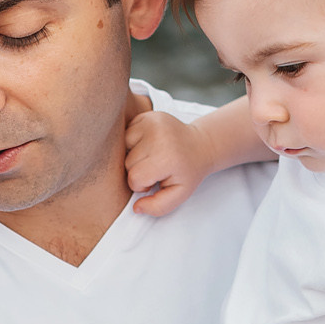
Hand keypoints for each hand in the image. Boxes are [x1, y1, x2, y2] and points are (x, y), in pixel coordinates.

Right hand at [126, 93, 214, 217]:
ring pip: (123, 147)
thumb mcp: (179, 194)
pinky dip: (133, 142)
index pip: (135, 178)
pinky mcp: (146, 115)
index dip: (142, 185)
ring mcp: (151, 122)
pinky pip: (126, 133)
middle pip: (127, 163)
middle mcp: (158, 136)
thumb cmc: (188, 171)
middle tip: (156, 168)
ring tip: (152, 156)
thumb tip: (136, 208)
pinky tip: (148, 145)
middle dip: (138, 170)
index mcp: (166, 157)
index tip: (155, 180)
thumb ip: (158, 207)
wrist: (200, 145)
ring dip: (134, 155)